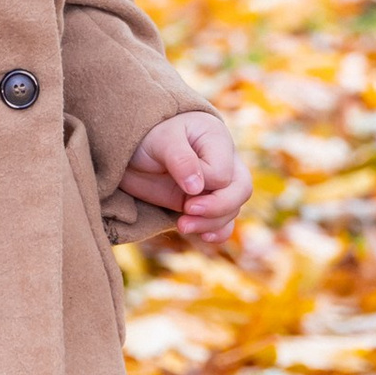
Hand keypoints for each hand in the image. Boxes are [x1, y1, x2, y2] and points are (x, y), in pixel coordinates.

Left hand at [121, 111, 247, 245]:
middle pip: (240, 190)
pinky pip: (224, 222)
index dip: (205, 182)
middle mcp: (225, 162)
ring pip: (232, 209)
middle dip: (217, 207)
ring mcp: (218, 185)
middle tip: (187, 210)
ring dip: (211, 223)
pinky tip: (204, 237)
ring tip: (183, 226)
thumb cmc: (150, 138)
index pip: (223, 172)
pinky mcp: (207, 204)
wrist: (135, 152)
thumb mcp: (162, 141)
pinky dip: (218, 232)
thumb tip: (197, 188)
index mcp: (217, 139)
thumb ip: (180, 160)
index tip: (182, 185)